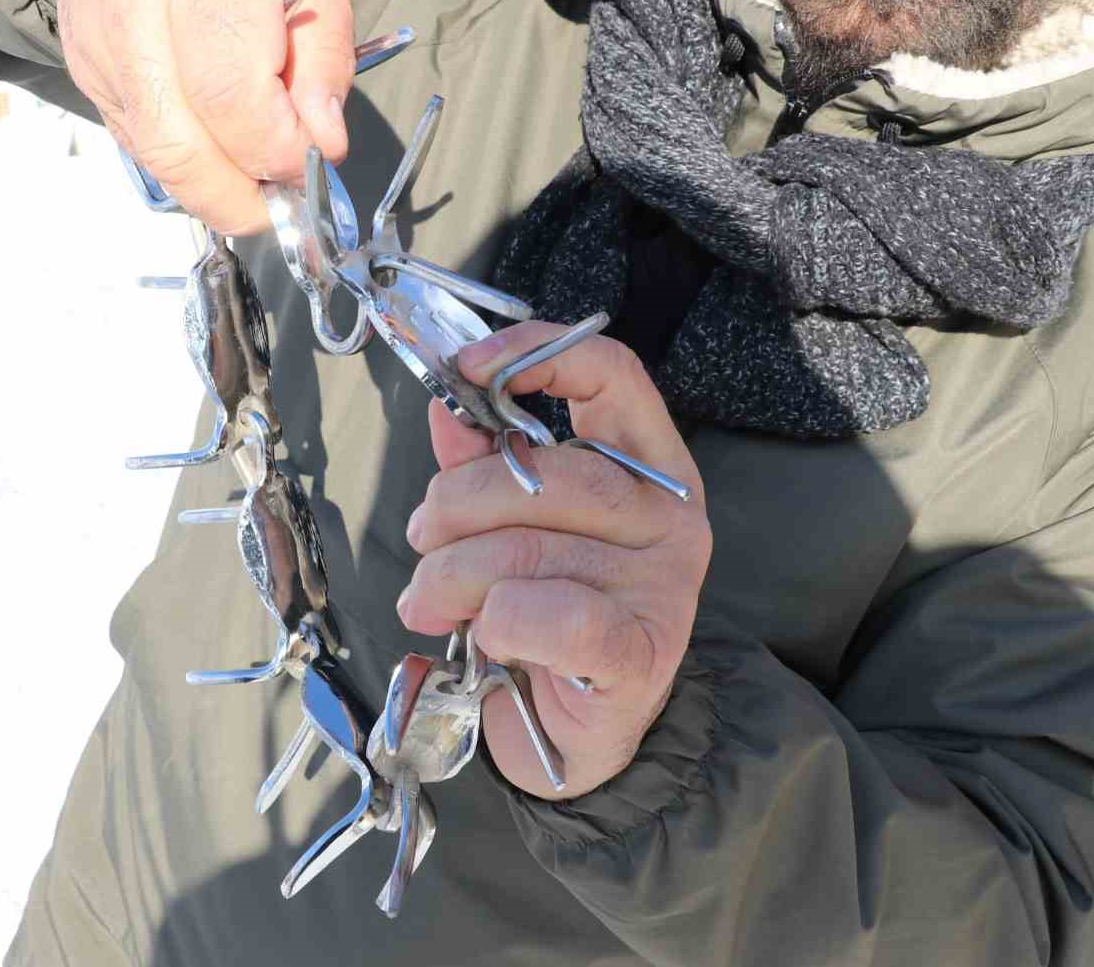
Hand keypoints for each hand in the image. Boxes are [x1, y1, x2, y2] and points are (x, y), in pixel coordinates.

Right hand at [56, 0, 354, 233]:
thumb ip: (326, 56)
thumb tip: (321, 144)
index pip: (233, 96)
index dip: (277, 153)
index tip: (310, 164)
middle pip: (183, 146)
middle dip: (242, 196)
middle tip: (283, 201)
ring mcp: (96, 37)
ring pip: (156, 156)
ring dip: (214, 189)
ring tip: (256, 178)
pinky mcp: (81, 66)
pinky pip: (138, 143)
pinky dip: (185, 161)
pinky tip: (217, 142)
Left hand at [398, 323, 711, 799]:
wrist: (575, 739)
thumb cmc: (544, 621)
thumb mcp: (511, 528)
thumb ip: (486, 463)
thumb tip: (448, 407)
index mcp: (645, 465)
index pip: (610, 372)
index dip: (534, 355)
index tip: (467, 370)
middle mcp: (668, 517)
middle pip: (548, 472)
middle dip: (456, 504)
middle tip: (424, 540)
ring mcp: (663, 585)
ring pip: (528, 547)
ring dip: (451, 575)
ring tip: (429, 599)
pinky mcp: (641, 651)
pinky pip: (547, 614)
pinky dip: (495, 623)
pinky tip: (485, 638)